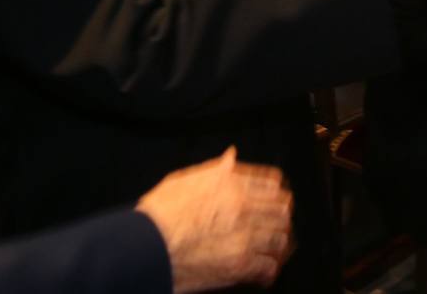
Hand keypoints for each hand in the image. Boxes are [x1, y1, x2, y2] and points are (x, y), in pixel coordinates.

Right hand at [136, 147, 292, 291]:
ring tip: (273, 249)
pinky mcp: (239, 266)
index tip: (275, 199)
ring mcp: (244, 237)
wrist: (144, 249)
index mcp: (229, 182)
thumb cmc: (157, 214)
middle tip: (277, 225)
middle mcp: (242, 206)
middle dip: (281, 217)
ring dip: (278, 244)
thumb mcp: (184, 179)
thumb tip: (231, 156)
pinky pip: (269, 267)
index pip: (272, 182)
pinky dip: (268, 270)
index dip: (276, 191)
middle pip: (282, 209)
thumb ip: (214, 169)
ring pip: (281, 238)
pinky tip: (262, 271)